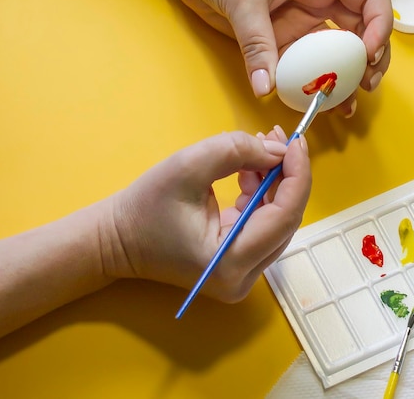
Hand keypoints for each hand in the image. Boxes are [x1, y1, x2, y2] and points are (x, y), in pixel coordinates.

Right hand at [101, 127, 310, 302]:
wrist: (117, 239)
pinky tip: (249, 170)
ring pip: (277, 219)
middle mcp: (244, 276)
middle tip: (277, 137)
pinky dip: (261, 193)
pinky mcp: (237, 263)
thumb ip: (237, 151)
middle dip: (287, 173)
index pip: (285, 215)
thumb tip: (279, 150)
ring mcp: (242, 273)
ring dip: (274, 181)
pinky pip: (263, 223)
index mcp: (231, 261)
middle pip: (286, 218)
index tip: (295, 141)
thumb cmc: (146, 206)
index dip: (297, 175)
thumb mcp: (188, 166)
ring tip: (259, 147)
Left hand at [169, 0, 392, 112]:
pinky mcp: (277, 40)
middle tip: (366, 87)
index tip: (366, 55)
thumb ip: (257, 42)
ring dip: (343, 79)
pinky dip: (309, 84)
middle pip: (360, 31)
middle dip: (369, 60)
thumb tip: (267, 89)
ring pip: (332, 54)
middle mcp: (318, 1)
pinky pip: (300, 66)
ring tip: (345, 105)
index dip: (379, 26)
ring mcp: (298, 23)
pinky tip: (312, 103)